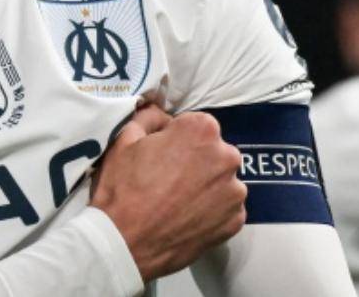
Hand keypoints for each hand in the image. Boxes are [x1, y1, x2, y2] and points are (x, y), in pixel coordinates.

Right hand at [90, 106, 245, 280]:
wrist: (125, 243)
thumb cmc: (123, 187)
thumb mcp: (124, 139)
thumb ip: (149, 117)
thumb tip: (161, 114)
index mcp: (202, 130)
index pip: (195, 124)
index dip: (176, 137)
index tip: (161, 153)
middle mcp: (227, 157)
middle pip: (213, 151)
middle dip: (196, 159)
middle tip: (168, 178)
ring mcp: (235, 192)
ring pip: (222, 180)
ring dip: (206, 185)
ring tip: (177, 201)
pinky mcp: (236, 221)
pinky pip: (226, 207)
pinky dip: (211, 210)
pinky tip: (187, 217)